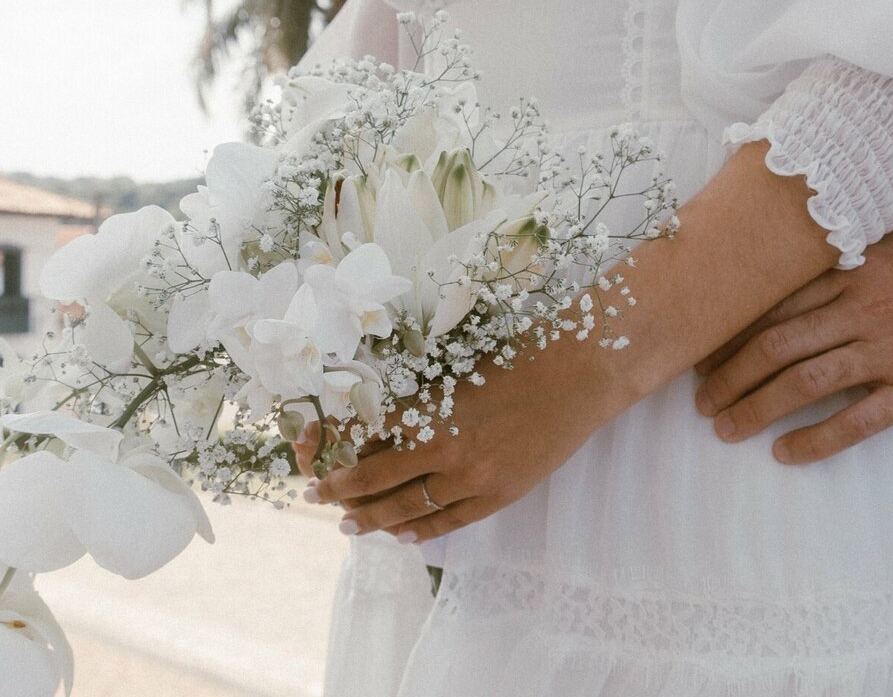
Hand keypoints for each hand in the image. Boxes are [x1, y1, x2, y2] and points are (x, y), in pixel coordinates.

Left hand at [304, 341, 625, 542]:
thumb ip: (421, 401)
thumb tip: (381, 422)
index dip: (333, 445)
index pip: (363, 435)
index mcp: (427, 407)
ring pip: (406, 507)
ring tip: (347, 525)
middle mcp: (441, 446)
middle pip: (374, 477)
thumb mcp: (458, 371)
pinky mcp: (500, 494)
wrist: (579, 374)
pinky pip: (450, 521)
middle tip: (315, 494)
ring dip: (371, 517)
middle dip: (338, 488)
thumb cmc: (519, 357)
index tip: (314, 449)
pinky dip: (421, 531)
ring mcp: (472, 476)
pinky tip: (400, 535)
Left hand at [694, 227, 892, 463]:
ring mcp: (892, 350)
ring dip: (757, 408)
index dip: (732, 332)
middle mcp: (865, 306)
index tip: (703, 353)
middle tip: (700, 399)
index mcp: (853, 267)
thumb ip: (841, 257)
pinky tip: (785, 453)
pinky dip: (815, 440)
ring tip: (726, 428)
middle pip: (776, 343)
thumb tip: (782, 270)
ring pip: (805, 382)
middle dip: (729, 375)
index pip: (774, 303)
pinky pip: (856, 421)